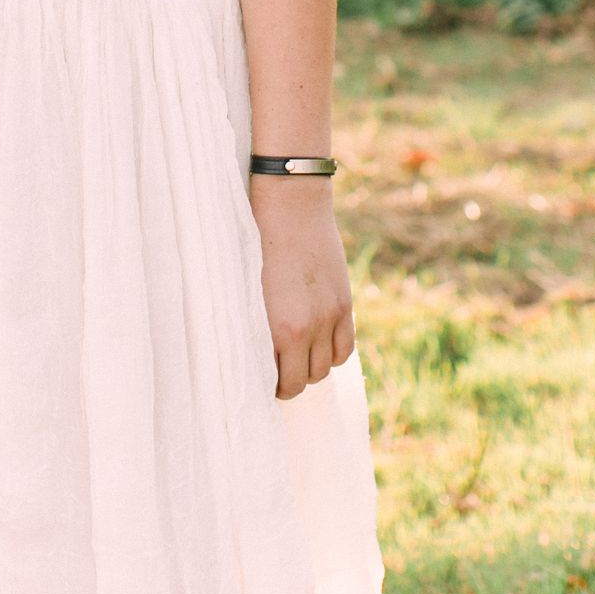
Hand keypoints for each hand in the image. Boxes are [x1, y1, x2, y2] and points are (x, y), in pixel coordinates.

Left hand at [249, 177, 355, 399]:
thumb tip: (257, 354)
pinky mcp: (344, 303)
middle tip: (277, 371)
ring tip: (296, 358)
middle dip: (291, 381)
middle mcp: (310, 328)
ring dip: (311, 368)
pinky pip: (345, 348)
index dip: (274, 388)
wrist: (290, 205)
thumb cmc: (255, 243)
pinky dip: (333, 353)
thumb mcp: (249, 291)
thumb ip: (257, 327)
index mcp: (282, 328)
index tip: (264, 381)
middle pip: (306, 379)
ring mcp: (331, 316)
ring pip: (327, 367)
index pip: (285, 383)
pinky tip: (318, 345)